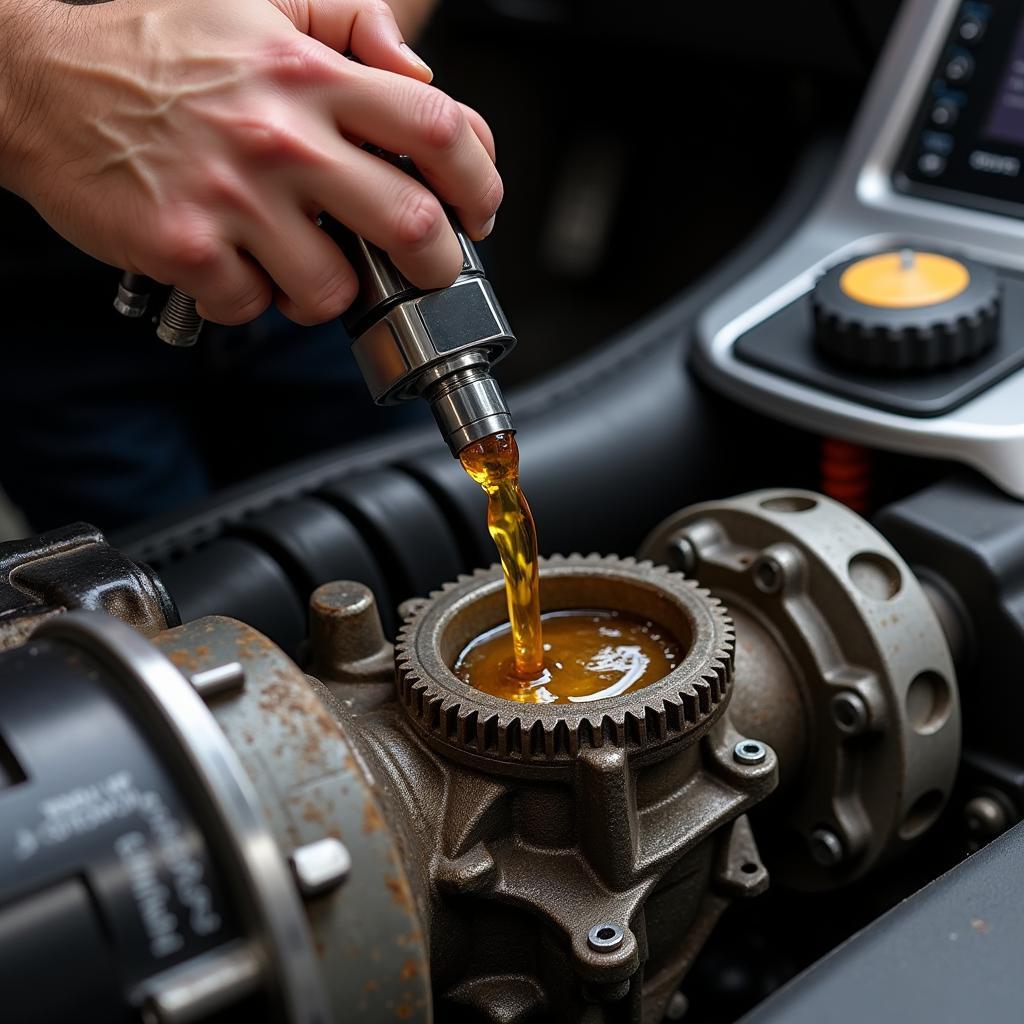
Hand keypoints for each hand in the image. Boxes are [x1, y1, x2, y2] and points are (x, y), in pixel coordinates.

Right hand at [0, 0, 500, 325]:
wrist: (39, 79)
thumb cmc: (156, 46)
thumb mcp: (261, 4)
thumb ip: (352, 28)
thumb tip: (419, 78)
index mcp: (309, 74)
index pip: (437, 128)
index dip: (479, 180)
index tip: (477, 210)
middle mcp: (280, 136)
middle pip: (410, 224)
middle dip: (436, 263)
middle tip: (426, 268)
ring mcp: (231, 198)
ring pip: (332, 289)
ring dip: (330, 292)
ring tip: (304, 267)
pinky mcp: (185, 248)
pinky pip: (252, 308)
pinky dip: (252, 302)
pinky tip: (234, 267)